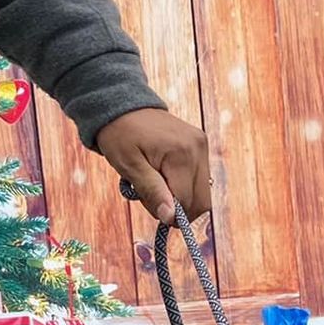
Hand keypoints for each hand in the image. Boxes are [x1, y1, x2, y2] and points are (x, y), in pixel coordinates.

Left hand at [96, 108, 210, 224]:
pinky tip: (165, 177)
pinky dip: (185, 187)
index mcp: (181, 154)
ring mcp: (202, 145)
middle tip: (152, 198)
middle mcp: (198, 148)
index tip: (147, 204)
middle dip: (177, 209)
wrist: (123, 107)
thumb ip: (152, 191)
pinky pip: (201, 180)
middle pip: (201, 202)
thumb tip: (170, 217)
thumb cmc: (120, 136)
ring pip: (203, 194)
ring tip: (157, 184)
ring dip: (182, 199)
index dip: (168, 213)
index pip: (185, 202)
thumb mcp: (129, 166)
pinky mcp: (201, 145)